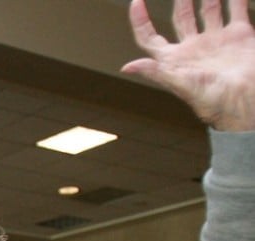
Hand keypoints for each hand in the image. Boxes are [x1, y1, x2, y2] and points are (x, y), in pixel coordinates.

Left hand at [123, 0, 254, 130]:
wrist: (247, 100)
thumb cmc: (213, 99)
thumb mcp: (179, 84)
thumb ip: (155, 71)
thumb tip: (127, 67)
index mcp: (174, 59)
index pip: (150, 37)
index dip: (140, 20)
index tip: (136, 1)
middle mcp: (194, 48)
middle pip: (181, 18)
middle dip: (180, 2)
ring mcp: (217, 40)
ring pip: (209, 10)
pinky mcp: (240, 35)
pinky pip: (237, 9)